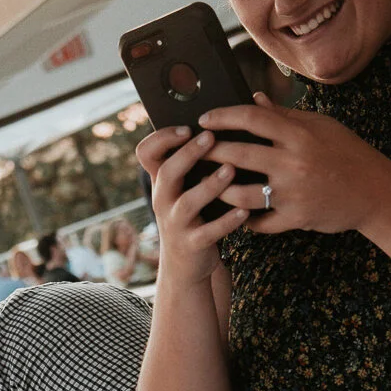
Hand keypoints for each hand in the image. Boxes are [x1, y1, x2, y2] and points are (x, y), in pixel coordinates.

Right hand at [136, 124, 249, 286]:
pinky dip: (227, 222)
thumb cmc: (194, 217)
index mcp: (162, 182)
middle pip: (167, 172)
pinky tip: (244, 211)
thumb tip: (224, 124)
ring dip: (210, 185)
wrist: (185, 266)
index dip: (162, 138)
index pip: (146, 153)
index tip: (187, 127)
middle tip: (210, 137)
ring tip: (230, 170)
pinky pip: (208, 232)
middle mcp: (163, 200)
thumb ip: (196, 162)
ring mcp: (175, 223)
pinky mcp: (191, 244)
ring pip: (188, 202)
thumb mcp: (186, 189)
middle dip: (188, 153)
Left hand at [198, 92, 389, 234]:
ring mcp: (293, 193)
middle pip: (238, 155)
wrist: (375, 192)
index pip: (253, 118)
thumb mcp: (321, 127)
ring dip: (220, 190)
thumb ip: (285, 115)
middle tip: (194, 151)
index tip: (205, 119)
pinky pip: (260, 223)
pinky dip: (245, 220)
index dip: (224, 116)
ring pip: (241, 194)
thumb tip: (254, 99)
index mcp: (300, 134)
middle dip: (210, 152)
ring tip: (208, 185)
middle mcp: (294, 163)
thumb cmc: (347, 154)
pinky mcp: (296, 219)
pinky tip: (235, 214)